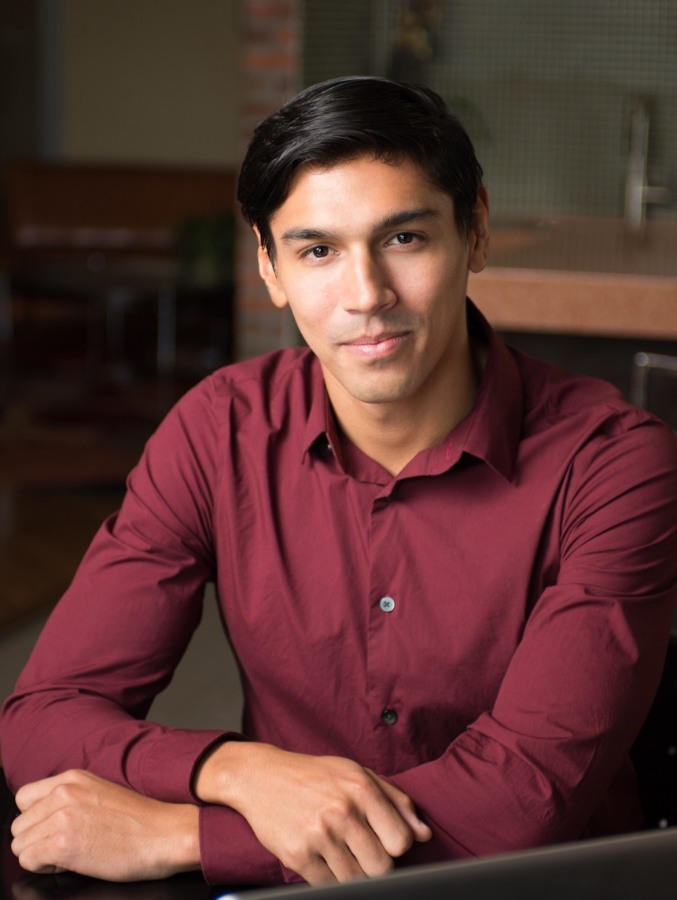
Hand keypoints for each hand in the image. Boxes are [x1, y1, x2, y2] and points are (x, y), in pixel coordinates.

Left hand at [11, 770, 200, 881]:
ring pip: (20, 844)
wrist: (165, 834)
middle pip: (20, 825)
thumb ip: (71, 797)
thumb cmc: (140, 820)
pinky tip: (69, 863)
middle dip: (37, 840)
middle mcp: (63, 793)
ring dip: (40, 855)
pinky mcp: (63, 843)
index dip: (35, 819)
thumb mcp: (101, 792)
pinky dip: (44, 867)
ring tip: (69, 854)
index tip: (52, 829)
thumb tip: (45, 816)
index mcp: (72, 778)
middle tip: (64, 846)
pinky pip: (28, 860)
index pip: (24, 799)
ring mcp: (62, 817)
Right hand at [194, 742, 431, 883]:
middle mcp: (342, 811)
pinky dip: (329, 878)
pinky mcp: (297, 855)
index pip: (401, 840)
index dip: (395, 844)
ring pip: (356, 880)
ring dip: (352, 871)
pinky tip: (323, 857)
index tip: (382, 838)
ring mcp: (318, 835)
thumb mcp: (355, 773)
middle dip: (375, 862)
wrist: (260, 776)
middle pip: (381, 866)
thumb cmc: (314, 775)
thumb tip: (424, 834)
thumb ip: (394, 800)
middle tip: (360, 847)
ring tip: (340, 850)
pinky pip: (328, 885)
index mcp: (360, 788)